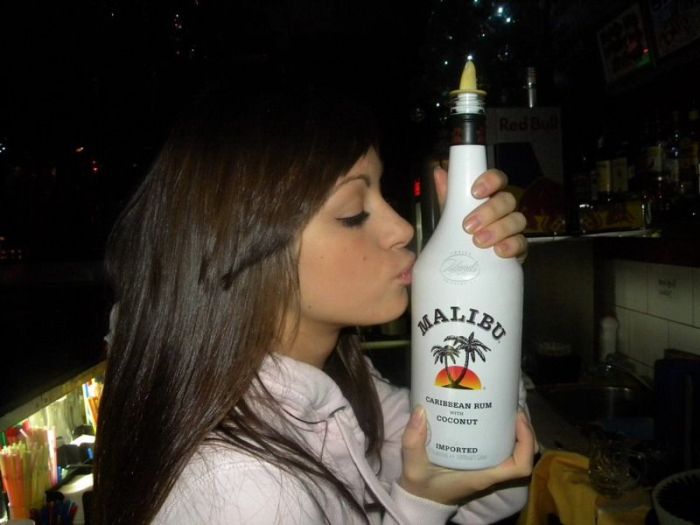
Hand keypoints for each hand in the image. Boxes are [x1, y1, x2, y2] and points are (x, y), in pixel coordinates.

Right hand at [399, 408, 535, 504]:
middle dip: (525, 431)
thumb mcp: (413, 467)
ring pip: (515, 453)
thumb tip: (420, 411)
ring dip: (516, 432)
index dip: (525, 443)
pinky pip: (502, 450)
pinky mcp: (480, 463)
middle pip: (523, 456)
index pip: (519, 468)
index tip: (517, 419)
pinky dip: (503, 434)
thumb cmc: (422, 487)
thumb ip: (413, 442)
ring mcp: (487, 468)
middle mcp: (490, 473)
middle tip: (510, 407)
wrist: (420, 500)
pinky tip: (491, 417)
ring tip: (504, 408)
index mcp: (482, 476)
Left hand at [434, 165, 526, 260]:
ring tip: (479, 241)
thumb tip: (439, 173)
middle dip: (489, 211)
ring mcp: (513, 228)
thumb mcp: (452, 214)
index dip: (490, 181)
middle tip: (468, 226)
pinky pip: (522, 243)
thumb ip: (448, 196)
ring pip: (517, 220)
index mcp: (490, 196)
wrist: (467, 261)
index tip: (475, 192)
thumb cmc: (462, 232)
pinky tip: (499, 250)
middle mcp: (504, 209)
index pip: (497, 179)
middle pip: (507, 200)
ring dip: (498, 229)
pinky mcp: (519, 247)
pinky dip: (511, 246)